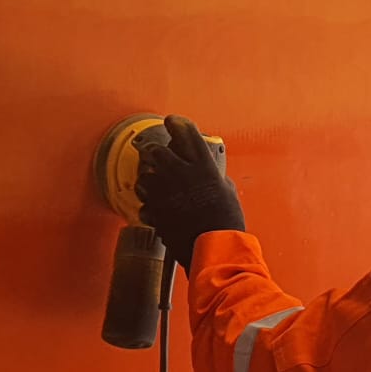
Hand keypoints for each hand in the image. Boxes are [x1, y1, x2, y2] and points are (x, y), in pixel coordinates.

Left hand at [135, 115, 244, 270]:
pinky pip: (144, 203)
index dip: (176, 123)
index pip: (185, 131)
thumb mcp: (226, 190)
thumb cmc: (226, 222)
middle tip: (158, 156)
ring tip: (160, 187)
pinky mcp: (154, 211)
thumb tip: (205, 172)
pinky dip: (150, 205)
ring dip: (149, 180)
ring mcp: (163, 192)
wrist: (215, 249)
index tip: (172, 122)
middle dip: (155, 152)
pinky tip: (160, 209)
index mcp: (202, 165)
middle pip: (155, 150)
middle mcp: (179, 173)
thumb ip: (211, 175)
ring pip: (144, 176)